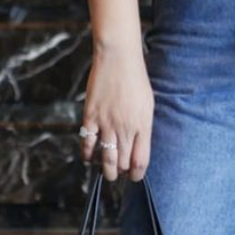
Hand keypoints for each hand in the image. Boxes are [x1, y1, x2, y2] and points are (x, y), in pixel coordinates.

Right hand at [79, 45, 154, 181]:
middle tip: (118, 171)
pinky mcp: (91, 116)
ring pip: (105, 158)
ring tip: (106, 172)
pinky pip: (87, 143)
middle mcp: (125, 127)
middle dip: (120, 171)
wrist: (118, 58)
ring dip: (106, 169)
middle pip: (122, 162)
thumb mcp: (147, 104)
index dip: (137, 174)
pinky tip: (88, 157)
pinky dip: (87, 154)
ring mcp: (107, 122)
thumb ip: (143, 127)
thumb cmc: (136, 79)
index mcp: (143, 124)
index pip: (140, 160)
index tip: (134, 176)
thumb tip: (138, 147)